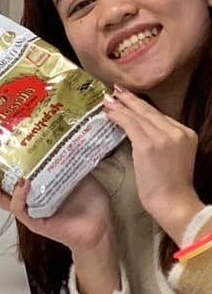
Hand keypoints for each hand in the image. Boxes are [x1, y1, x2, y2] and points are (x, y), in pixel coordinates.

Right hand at [0, 159, 113, 251]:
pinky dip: (20, 195)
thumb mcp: (71, 166)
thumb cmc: (88, 199)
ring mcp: (26, 209)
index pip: (1, 169)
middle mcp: (23, 195)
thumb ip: (60, 151)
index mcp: (28, 181)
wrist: (101, 225)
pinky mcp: (34, 221)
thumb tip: (55, 122)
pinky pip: (20, 208)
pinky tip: (23, 183)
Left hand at [104, 86, 203, 243]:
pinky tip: (108, 112)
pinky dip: (116, 115)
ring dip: (119, 106)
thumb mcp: (172, 155)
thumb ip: (162, 139)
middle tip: (115, 90)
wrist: (174, 203)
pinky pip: (128, 123)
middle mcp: (176, 132)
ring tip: (107, 100)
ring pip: (136, 115)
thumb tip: (138, 125)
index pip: (160, 115)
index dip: (142, 106)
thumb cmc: (171, 184)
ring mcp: (162, 137)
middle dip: (130, 100)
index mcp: (187, 134)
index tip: (129, 98)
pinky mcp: (147, 143)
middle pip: (148, 111)